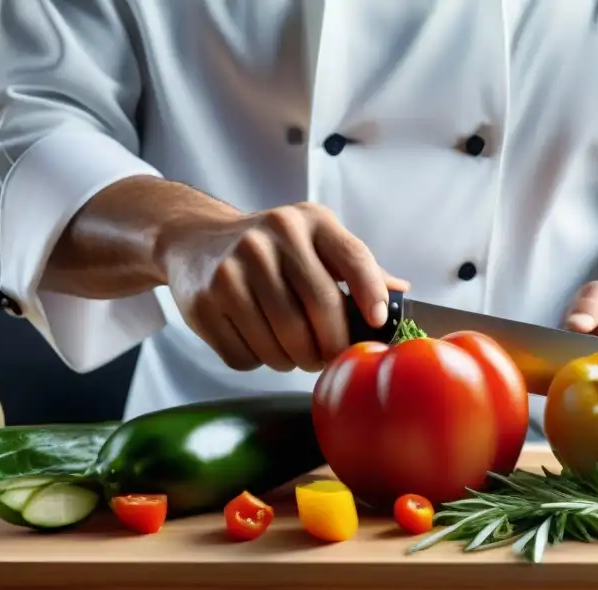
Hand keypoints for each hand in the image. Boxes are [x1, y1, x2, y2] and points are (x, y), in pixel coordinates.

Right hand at [158, 201, 408, 372]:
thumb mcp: (314, 239)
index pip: (351, 257)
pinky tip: (259, 343)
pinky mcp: (205, 301)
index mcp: (309, 221)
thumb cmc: (271, 248)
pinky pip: (246, 355)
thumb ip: (355, 266)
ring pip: (282, 341)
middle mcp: (270, 238)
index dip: (370, 293)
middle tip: (329, 356)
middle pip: (319, 309)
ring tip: (295, 352)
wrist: (196, 242)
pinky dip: (259, 361)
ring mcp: (233, 268)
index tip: (376, 323)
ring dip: (295, 360)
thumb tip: (401, 293)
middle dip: (331, 345)